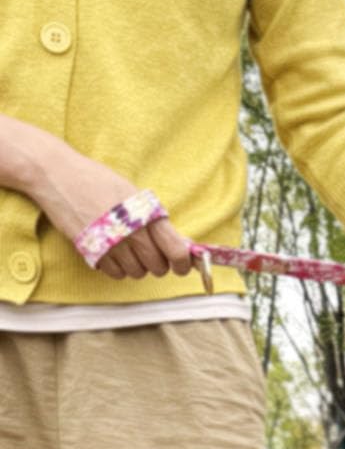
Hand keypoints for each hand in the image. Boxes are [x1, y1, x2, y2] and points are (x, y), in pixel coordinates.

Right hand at [29, 144, 191, 279]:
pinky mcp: (91, 252)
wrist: (56, 175)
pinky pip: (115, 273)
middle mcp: (131, 234)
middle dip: (158, 263)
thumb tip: (184, 245)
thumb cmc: (98, 180)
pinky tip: (112, 251)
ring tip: (127, 248)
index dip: (184, 263)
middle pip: (158, 267)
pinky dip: (117, 267)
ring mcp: (111, 245)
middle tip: (150, 252)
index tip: (182, 265)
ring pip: (137, 273)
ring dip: (137, 266)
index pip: (177, 252)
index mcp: (147, 217)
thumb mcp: (134, 195)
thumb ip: (158, 222)